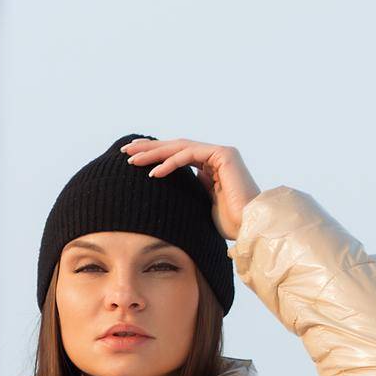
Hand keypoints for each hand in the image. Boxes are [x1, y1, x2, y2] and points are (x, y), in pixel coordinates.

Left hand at [120, 137, 261, 241]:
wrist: (249, 228)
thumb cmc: (228, 224)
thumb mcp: (199, 207)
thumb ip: (186, 194)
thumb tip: (163, 197)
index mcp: (208, 167)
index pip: (176, 155)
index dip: (154, 155)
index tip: (132, 159)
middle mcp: (214, 156)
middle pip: (175, 147)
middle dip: (149, 148)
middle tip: (125, 151)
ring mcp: (220, 153)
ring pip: (180, 147)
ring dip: (155, 153)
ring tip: (133, 160)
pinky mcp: (224, 155)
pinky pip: (190, 155)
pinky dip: (171, 163)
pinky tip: (154, 173)